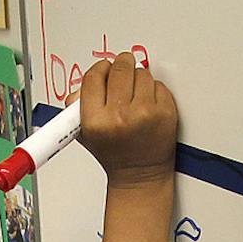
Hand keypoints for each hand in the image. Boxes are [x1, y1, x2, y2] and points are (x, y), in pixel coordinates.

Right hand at [74, 54, 177, 186]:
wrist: (140, 176)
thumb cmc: (114, 155)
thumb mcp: (84, 134)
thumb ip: (76, 106)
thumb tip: (84, 82)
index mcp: (96, 121)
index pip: (94, 76)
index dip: (100, 69)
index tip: (105, 69)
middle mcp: (120, 116)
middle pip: (120, 68)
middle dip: (121, 65)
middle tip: (123, 71)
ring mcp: (145, 114)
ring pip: (142, 74)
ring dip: (139, 80)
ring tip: (135, 97)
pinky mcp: (165, 113)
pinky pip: (159, 85)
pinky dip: (154, 91)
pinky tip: (148, 106)